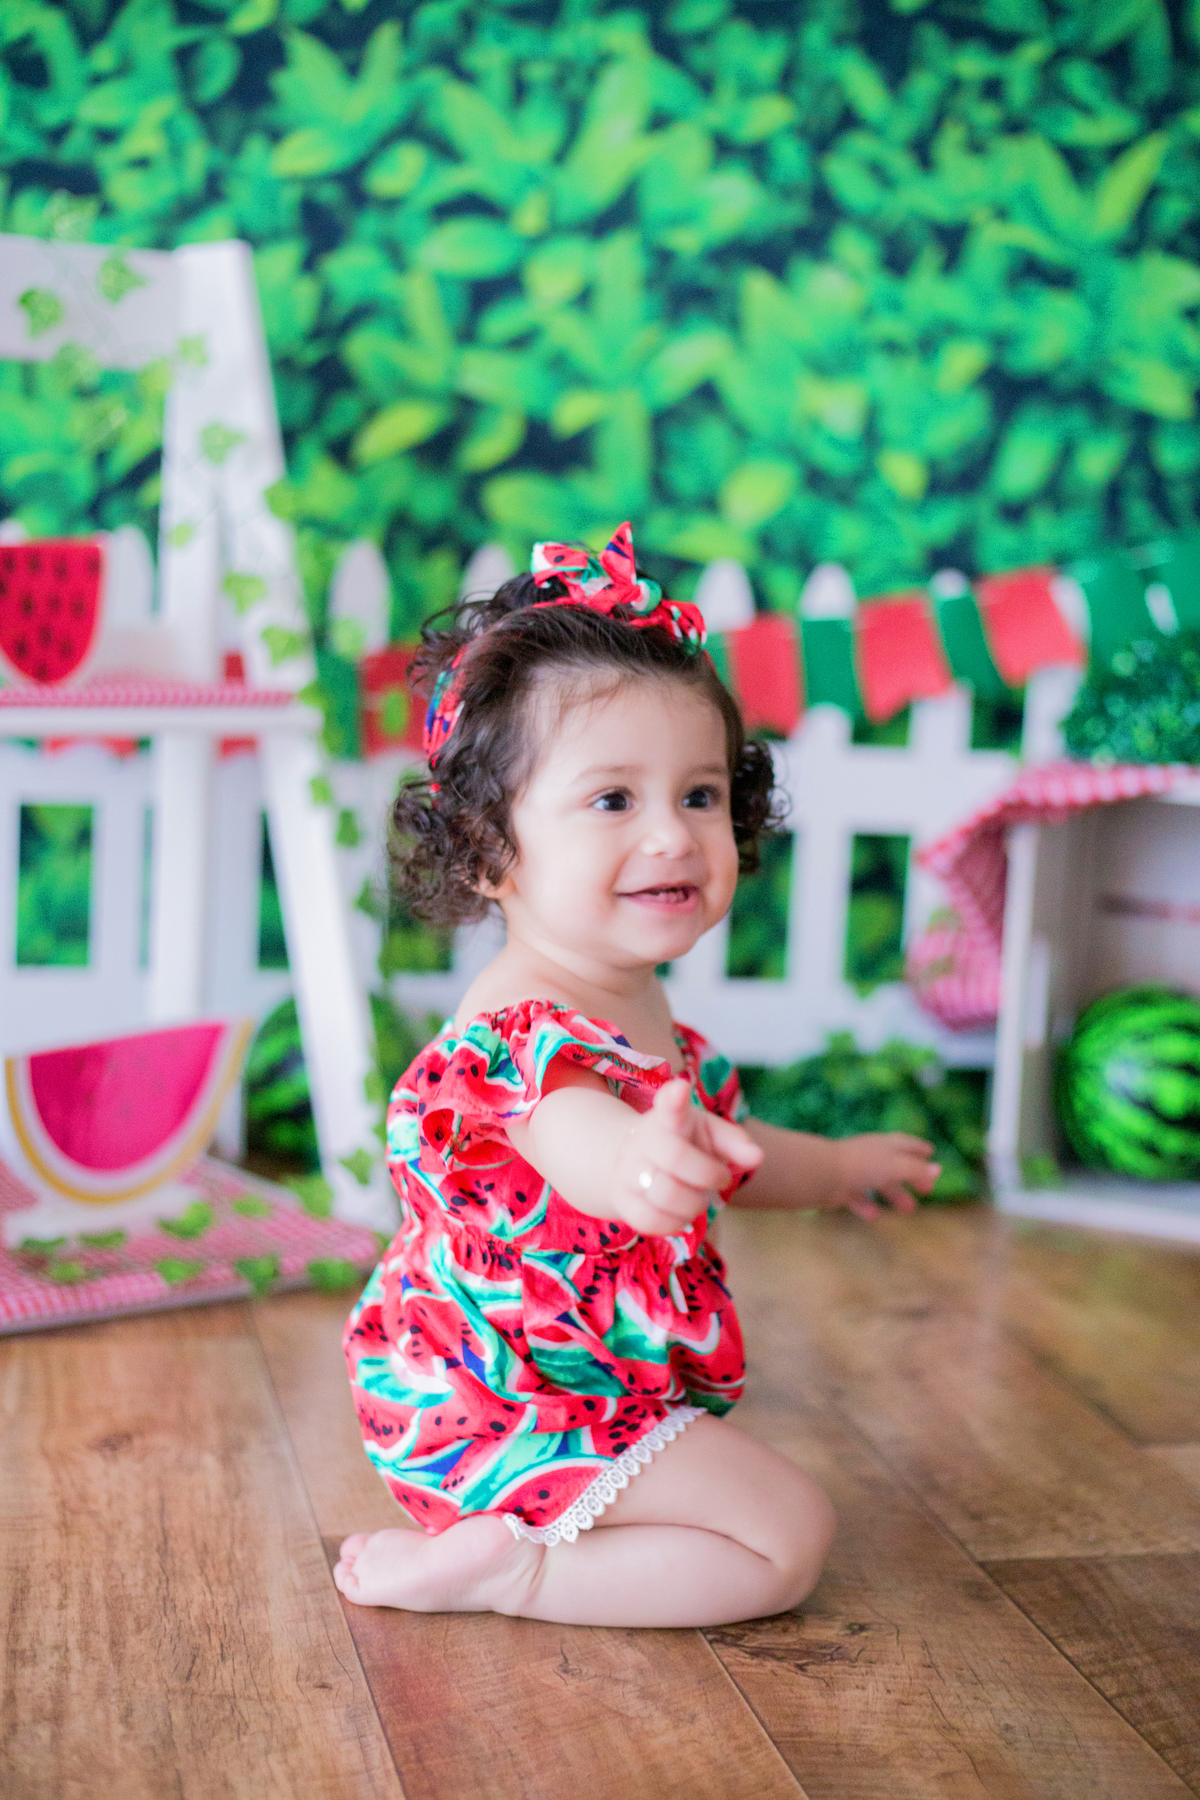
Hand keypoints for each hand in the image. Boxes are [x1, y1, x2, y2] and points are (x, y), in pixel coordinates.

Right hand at [615, 1079, 762, 1236]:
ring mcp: (627, 1169)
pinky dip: (674, 1223)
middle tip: (721, 1178)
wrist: (637, 1162)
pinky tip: (681, 1215)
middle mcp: (643, 1139)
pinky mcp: (620, 1199)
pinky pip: (649, 1221)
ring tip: (698, 1199)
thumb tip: (756, 1157)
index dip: (673, 1099)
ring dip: (693, 1204)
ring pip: (664, 1194)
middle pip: (675, 1158)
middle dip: (708, 1174)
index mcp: (669, 1117)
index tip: (680, 1089)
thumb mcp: (711, 1134)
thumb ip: (735, 1143)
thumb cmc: (685, 1144)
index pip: (669, 1106)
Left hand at [822, 1133, 939, 1219]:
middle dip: (912, 1177)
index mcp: (884, 1145)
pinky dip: (867, 1206)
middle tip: (927, 1191)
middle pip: (895, 1165)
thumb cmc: (862, 1166)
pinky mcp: (842, 1187)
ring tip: (908, 1209)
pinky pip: (858, 1197)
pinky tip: (874, 1216)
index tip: (931, 1153)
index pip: (905, 1143)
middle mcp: (870, 1155)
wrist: (823, 1174)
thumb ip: (916, 1170)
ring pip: (879, 1183)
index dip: (919, 1148)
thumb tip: (938, 1170)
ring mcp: (856, 1171)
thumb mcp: (896, 1166)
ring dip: (894, 1195)